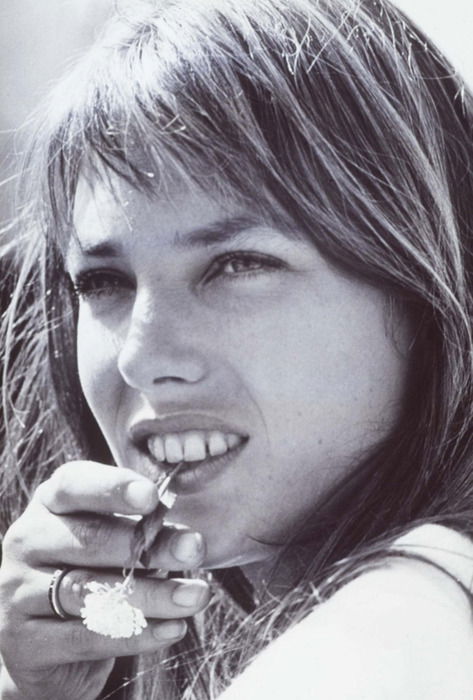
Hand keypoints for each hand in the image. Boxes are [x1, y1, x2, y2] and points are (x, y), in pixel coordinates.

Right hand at [0, 461, 209, 699]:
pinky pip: (85, 637)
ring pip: (89, 592)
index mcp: (50, 502)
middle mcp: (28, 540)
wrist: (49, 643)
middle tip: (195, 549)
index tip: (153, 496)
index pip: (75, 485)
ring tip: (194, 596)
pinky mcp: (24, 641)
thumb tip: (186, 539)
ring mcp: (18, 591)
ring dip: (151, 595)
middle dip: (148, 546)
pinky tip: (172, 628)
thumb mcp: (113, 539)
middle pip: (90, 540)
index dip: (114, 488)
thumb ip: (141, 531)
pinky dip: (134, 635)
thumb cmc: (93, 570)